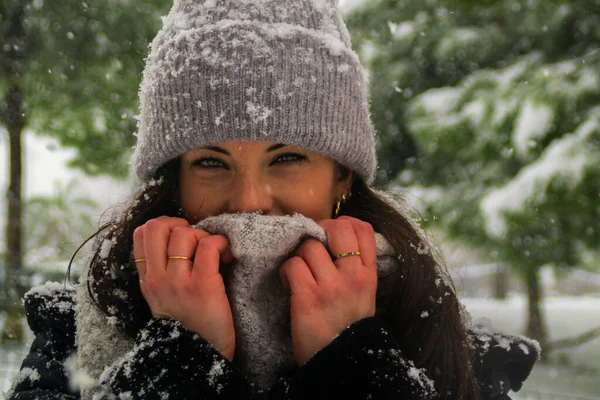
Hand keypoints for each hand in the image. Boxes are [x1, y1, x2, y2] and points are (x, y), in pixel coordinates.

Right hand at [133, 216, 235, 360]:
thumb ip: (161, 271)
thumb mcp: (162, 298)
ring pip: (185, 233)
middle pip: (158, 226)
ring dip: (204, 236)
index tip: (179, 236)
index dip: (162, 225)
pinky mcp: (203, 285)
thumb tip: (178, 236)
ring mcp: (178, 282)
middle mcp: (158, 279)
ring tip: (214, 252)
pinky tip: (226, 256)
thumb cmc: (189, 323)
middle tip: (196, 239)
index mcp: (147, 280)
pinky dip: (220, 244)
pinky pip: (208, 246)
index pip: (141, 233)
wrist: (201, 355)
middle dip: (180, 224)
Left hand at [279, 216, 377, 365]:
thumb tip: (337, 242)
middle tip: (312, 246)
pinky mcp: (308, 298)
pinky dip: (286, 272)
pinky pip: (293, 265)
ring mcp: (331, 287)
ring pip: (309, 246)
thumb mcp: (365, 297)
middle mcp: (353, 277)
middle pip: (337, 228)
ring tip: (299, 272)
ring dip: (298, 256)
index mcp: (369, 275)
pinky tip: (290, 285)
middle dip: (319, 231)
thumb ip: (357, 270)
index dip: (343, 223)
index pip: (363, 229)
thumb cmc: (348, 329)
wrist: (341, 363)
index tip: (331, 235)